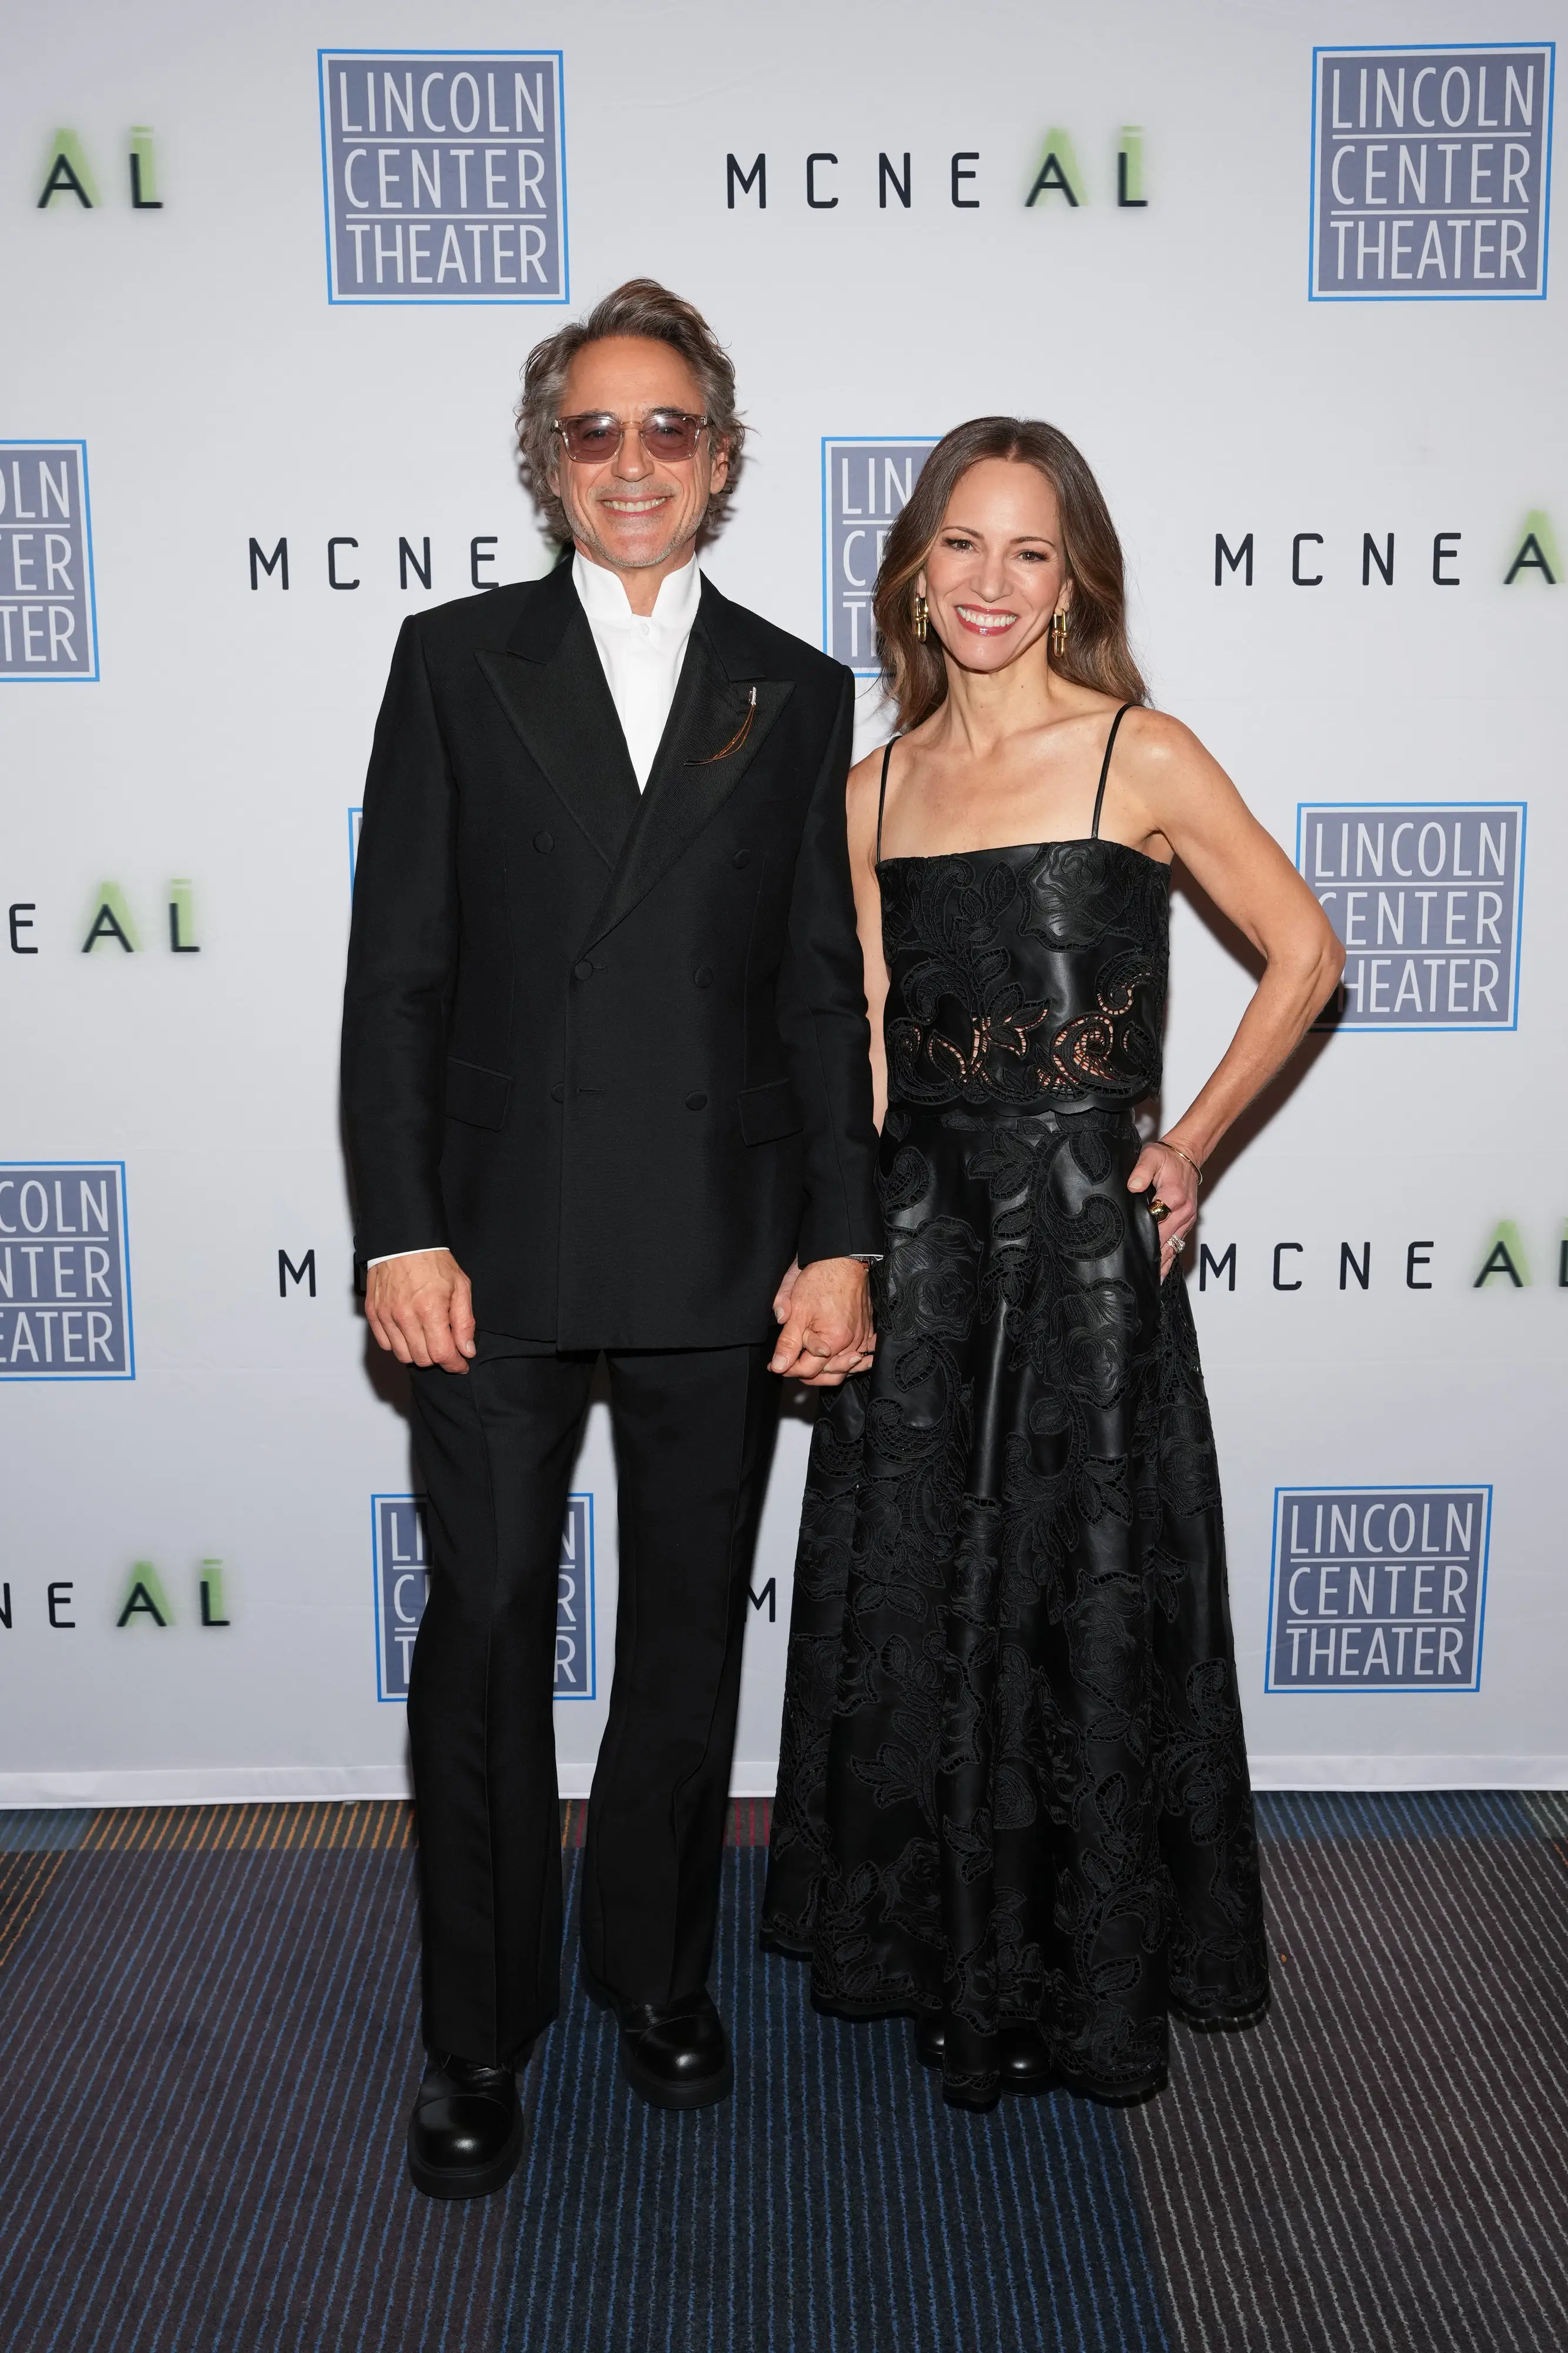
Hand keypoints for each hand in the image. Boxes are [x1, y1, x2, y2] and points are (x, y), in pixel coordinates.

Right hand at [365, 1248, 475, 1372]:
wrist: (403, 1242)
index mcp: (429, 1309)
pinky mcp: (374, 1313)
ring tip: (428, 1338)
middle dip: (438, 1357)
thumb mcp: (461, 1286)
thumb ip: (464, 1322)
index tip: (460, 1364)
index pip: (441, 1354)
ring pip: (403, 1355)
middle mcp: (405, 1315)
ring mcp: (386, 1315)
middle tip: (446, 1346)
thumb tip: (466, 1349)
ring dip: (418, 1353)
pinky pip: (385, 1344)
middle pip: (422, 1359)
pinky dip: (399, 1344)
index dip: (454, 1364)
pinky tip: (410, 1332)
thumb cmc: (432, 1261)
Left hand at [770, 1257, 874, 1386]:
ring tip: (808, 1365)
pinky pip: (863, 1356)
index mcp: (834, 1340)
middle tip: (789, 1365)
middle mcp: (852, 1344)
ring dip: (826, 1371)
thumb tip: (779, 1365)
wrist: (843, 1259)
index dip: (788, 1368)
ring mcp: (863, 1338)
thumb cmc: (821, 1280)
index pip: (807, 1370)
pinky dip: (850, 1363)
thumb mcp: (797, 1311)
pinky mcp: (868, 1332)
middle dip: (807, 1374)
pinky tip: (839, 1362)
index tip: (777, 1365)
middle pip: (829, 1375)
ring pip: (845, 1369)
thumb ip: (788, 1342)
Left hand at [1127, 1140, 1199, 1283]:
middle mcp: (1183, 1212)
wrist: (1185, 1156)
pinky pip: (1177, 1245)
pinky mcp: (1186, 1223)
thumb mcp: (1151, 1157)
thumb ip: (1141, 1171)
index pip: (1156, 1221)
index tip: (1130, 1250)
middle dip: (1149, 1256)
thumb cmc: (1166, 1157)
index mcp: (1174, 1196)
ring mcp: (1186, 1219)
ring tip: (1146, 1283)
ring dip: (1160, 1264)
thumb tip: (1133, 1186)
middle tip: (1132, 1273)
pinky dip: (1168, 1260)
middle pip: (1164, 1240)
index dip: (1143, 1236)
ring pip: (1172, 1247)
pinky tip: (1159, 1274)